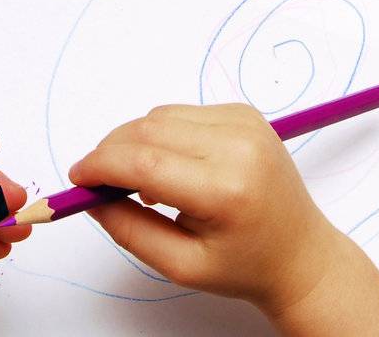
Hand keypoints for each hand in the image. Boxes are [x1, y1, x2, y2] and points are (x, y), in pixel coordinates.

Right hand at [71, 104, 378, 335]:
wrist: (300, 253)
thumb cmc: (245, 265)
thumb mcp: (180, 266)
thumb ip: (128, 230)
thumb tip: (90, 197)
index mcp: (226, 190)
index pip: (144, 161)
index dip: (101, 166)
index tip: (78, 179)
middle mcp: (238, 146)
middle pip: (146, 130)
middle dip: (110, 152)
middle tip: (97, 182)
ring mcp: (245, 124)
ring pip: (159, 116)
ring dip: (135, 142)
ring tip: (144, 185)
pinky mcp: (244, 113)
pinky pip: (181, 113)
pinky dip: (162, 135)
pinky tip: (171, 167)